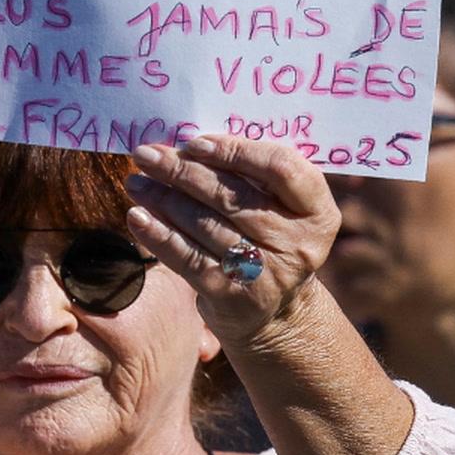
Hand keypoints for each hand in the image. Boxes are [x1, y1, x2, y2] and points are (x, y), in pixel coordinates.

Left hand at [125, 135, 339, 343]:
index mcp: (317, 211)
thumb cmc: (271, 239)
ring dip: (163, 199)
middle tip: (147, 154)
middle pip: (233, 196)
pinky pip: (188, 258)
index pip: (280, 168)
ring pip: (205, 224)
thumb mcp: (282, 209)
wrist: (276, 311)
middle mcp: (298, 243)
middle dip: (183, 171)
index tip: (195, 143)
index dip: (236, 151)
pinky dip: (159, 235)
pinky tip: (137, 217)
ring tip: (136, 181)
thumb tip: (191, 143)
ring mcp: (266, 272)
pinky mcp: (233, 295)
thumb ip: (254, 176)